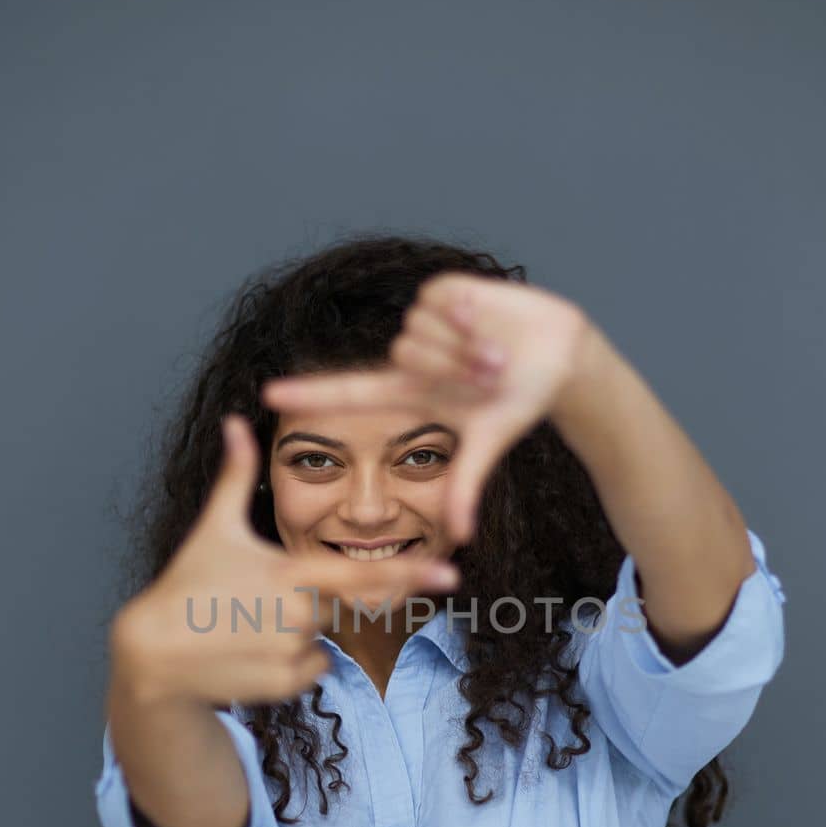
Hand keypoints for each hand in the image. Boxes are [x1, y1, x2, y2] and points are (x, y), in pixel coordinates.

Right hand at [111, 414, 460, 707]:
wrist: (154, 654)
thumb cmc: (186, 584)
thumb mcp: (214, 528)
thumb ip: (235, 475)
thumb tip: (235, 421)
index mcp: (289, 573)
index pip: (362, 573)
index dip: (409, 574)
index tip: (449, 575)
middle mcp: (299, 616)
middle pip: (346, 604)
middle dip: (334, 599)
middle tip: (289, 597)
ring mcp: (293, 654)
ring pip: (325, 636)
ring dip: (302, 628)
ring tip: (250, 621)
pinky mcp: (287, 685)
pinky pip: (312, 667)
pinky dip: (292, 659)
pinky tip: (252, 649)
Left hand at [261, 273, 604, 542]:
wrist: (558, 355)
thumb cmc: (520, 401)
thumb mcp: (489, 442)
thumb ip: (466, 484)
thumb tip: (460, 536)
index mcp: (411, 391)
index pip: (348, 393)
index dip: (310, 395)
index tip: (267, 395)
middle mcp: (410, 354)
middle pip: (404, 355)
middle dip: (454, 368)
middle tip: (491, 375)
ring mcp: (424, 321)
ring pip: (420, 329)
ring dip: (465, 345)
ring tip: (497, 353)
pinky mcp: (442, 290)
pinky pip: (440, 301)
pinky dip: (469, 315)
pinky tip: (488, 318)